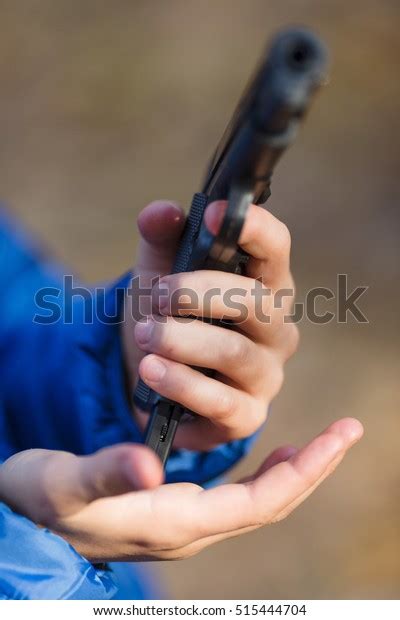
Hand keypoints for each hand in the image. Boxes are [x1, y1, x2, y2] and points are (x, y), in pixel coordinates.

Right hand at [0, 418, 362, 561]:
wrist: (24, 520)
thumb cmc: (41, 502)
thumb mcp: (64, 483)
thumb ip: (106, 472)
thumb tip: (151, 462)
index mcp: (173, 522)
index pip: (260, 503)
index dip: (305, 471)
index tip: (341, 437)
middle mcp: (188, 528)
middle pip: (270, 504)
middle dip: (314, 468)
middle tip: (349, 430)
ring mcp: (183, 521)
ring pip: (257, 502)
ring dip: (294, 472)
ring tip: (323, 443)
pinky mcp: (174, 509)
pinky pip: (236, 498)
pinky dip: (264, 476)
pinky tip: (273, 459)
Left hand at [123, 199, 299, 449]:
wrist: (154, 378)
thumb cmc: (170, 317)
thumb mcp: (160, 273)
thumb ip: (161, 240)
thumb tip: (161, 211)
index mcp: (264, 284)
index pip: (276, 248)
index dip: (252, 227)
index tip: (212, 214)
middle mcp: (276, 329)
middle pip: (255, 301)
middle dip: (198, 294)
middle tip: (157, 296)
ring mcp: (265, 374)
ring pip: (234, 353)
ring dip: (183, 340)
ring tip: (144, 335)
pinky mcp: (246, 415)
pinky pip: (221, 403)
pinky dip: (182, 385)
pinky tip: (152, 372)